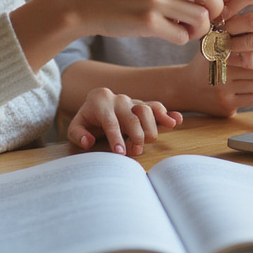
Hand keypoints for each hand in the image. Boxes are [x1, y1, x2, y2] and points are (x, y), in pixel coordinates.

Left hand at [67, 87, 182, 156]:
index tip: (120, 153)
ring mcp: (132, 101)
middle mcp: (119, 99)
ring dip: (150, 129)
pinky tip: (176, 121)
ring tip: (149, 141)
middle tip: (135, 152)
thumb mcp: (75, 126)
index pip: (110, 122)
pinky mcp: (143, 105)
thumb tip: (88, 142)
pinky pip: (156, 107)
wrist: (97, 103)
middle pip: (132, 118)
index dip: (116, 138)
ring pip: (147, 111)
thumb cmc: (87, 119)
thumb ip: (77, 134)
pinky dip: (167, 114)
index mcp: (100, 101)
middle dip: (136, 137)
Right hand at [177, 50, 252, 116]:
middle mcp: (223, 71)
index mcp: (223, 52)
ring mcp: (224, 91)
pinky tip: (237, 91)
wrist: (183, 87)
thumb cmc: (209, 64)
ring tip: (241, 80)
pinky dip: (251, 95)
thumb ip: (250, 45)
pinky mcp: (226, 107)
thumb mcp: (222, 48)